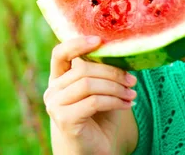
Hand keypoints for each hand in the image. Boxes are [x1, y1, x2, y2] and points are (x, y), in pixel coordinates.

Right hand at [43, 36, 137, 154]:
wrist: (93, 152)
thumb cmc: (98, 120)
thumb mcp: (99, 91)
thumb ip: (100, 73)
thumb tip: (120, 51)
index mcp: (58, 78)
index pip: (60, 53)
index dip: (77, 43)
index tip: (99, 40)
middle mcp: (52, 90)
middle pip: (82, 69)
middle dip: (112, 73)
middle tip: (132, 80)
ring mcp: (55, 104)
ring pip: (88, 84)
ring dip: (115, 88)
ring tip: (132, 94)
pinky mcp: (65, 119)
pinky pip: (93, 102)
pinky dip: (114, 101)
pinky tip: (127, 104)